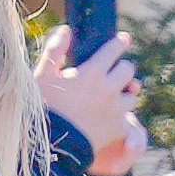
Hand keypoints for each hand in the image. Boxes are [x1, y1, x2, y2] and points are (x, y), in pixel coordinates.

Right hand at [32, 30, 146, 175]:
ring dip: (125, 92)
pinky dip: (121, 117)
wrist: (52, 145)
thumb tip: (66, 30)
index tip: (123, 39)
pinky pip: (128, 119)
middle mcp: (109, 88)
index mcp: (91, 72)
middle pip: (129, 70)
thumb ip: (54, 50)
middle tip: (114, 71)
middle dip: (122, 68)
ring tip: (114, 96)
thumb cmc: (44, 107)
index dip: (120, 42)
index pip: (114, 49)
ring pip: (133, 94)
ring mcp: (116, 109)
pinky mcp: (118, 128)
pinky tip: (111, 117)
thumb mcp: (42, 76)